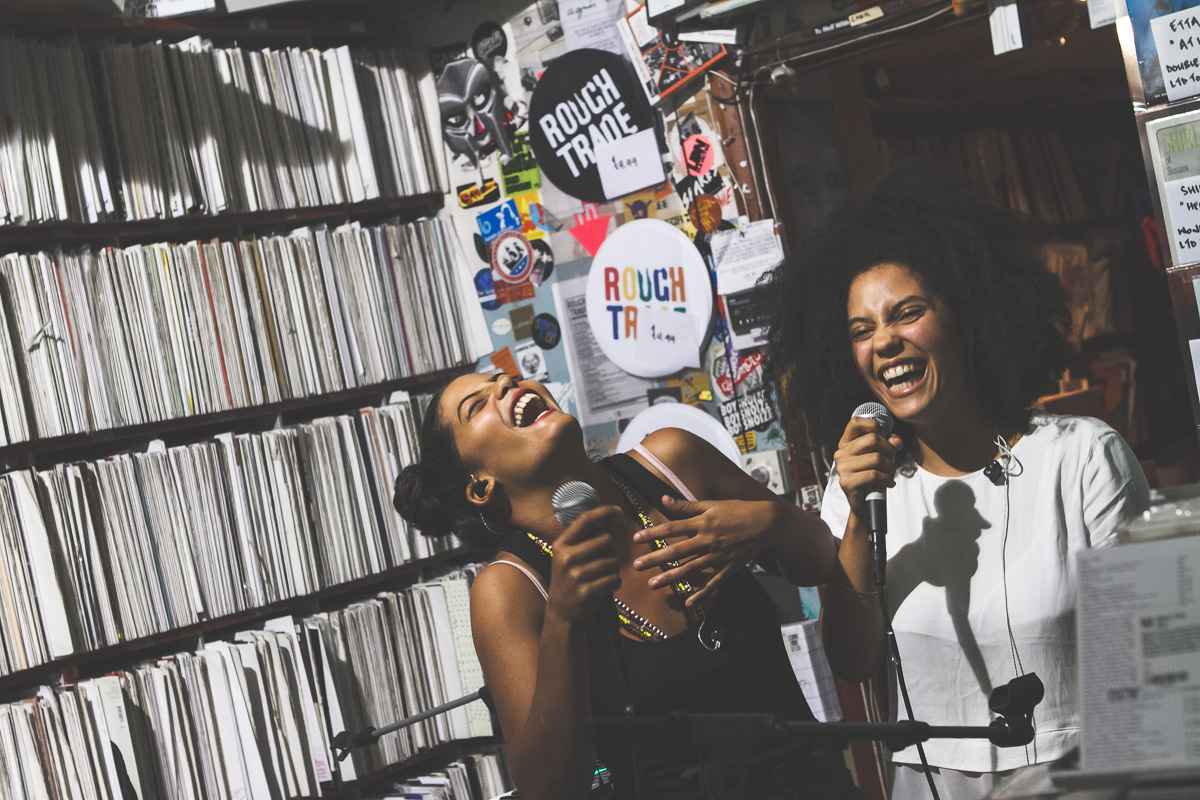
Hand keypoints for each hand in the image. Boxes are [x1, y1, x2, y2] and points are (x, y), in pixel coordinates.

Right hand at [546, 506, 622, 626]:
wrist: (562, 614)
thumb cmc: (571, 581)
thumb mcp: (570, 557)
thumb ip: (587, 539)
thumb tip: (613, 517)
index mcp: (561, 544)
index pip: (586, 520)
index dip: (604, 512)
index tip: (619, 511)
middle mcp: (567, 557)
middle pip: (606, 540)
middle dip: (612, 550)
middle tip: (605, 561)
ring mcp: (576, 575)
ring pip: (613, 561)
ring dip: (614, 569)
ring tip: (602, 577)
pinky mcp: (586, 591)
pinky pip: (614, 579)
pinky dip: (615, 583)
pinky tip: (604, 588)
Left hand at [631, 496, 777, 608]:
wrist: (766, 523)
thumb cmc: (737, 510)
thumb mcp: (712, 504)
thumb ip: (686, 505)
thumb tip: (663, 499)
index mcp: (703, 522)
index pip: (672, 528)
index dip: (653, 533)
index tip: (636, 538)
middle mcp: (708, 540)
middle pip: (677, 551)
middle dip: (655, 559)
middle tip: (636, 566)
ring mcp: (718, 556)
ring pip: (690, 569)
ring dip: (671, 578)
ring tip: (653, 585)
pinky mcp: (728, 568)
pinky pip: (713, 583)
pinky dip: (701, 594)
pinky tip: (688, 603)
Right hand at [834, 417, 902, 522]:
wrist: (865, 505)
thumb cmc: (873, 477)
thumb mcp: (881, 457)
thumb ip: (888, 445)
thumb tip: (896, 440)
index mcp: (846, 444)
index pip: (855, 422)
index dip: (873, 426)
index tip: (883, 437)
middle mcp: (841, 454)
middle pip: (872, 439)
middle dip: (889, 450)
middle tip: (892, 461)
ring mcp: (842, 468)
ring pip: (876, 458)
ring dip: (890, 467)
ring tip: (890, 475)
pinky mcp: (847, 483)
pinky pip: (874, 475)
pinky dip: (887, 479)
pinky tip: (889, 483)